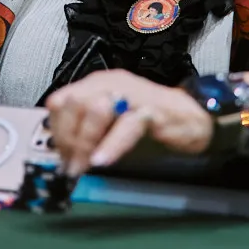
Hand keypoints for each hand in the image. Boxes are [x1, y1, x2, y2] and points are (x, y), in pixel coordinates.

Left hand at [45, 69, 212, 175]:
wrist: (191, 118)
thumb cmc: (147, 122)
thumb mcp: (110, 126)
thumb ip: (87, 134)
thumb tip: (64, 157)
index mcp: (96, 84)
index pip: (60, 101)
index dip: (57, 131)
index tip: (62, 156)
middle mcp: (110, 84)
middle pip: (73, 104)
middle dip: (68, 138)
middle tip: (73, 165)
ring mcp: (131, 95)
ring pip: (94, 110)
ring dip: (85, 142)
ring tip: (85, 165)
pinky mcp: (151, 111)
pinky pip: (126, 126)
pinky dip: (111, 145)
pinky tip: (102, 161)